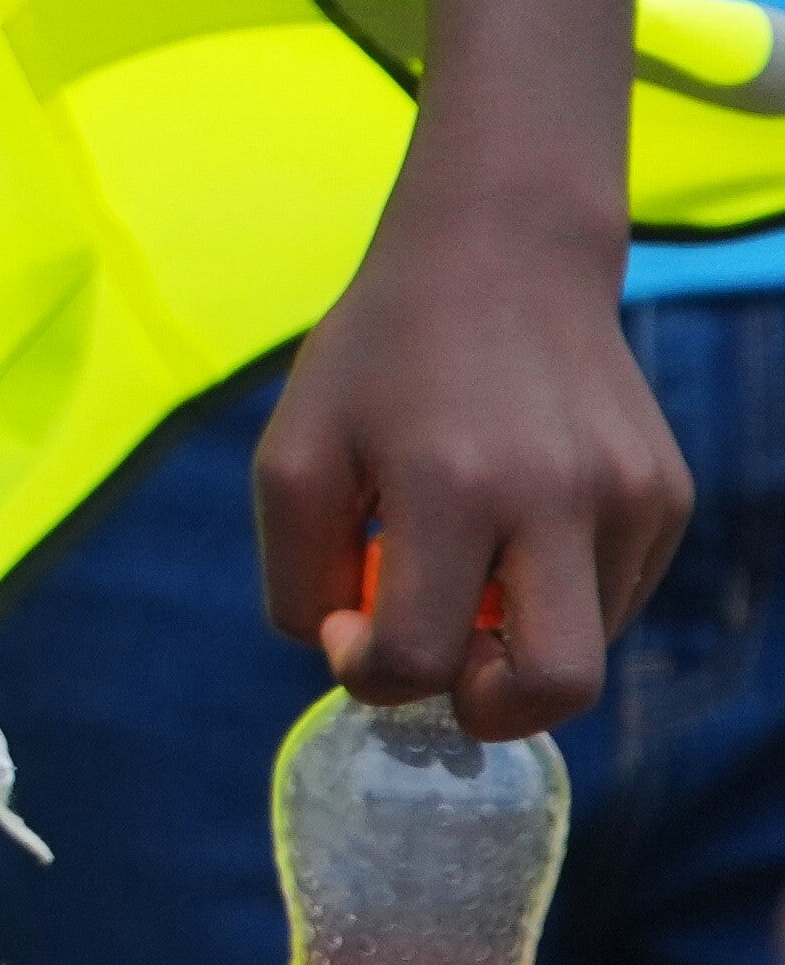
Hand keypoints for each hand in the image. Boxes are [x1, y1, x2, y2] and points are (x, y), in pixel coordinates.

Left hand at [259, 199, 687, 740]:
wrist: (504, 256)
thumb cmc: (380, 358)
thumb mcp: (293, 452)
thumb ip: (300, 575)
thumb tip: (360, 662)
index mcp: (451, 484)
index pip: (417, 657)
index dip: (368, 670)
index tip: (349, 622)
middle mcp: (560, 496)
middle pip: (555, 688)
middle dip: (488, 708)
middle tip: (443, 664)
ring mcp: (631, 498)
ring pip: (588, 650)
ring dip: (516, 641)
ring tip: (468, 567)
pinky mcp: (669, 496)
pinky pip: (614, 599)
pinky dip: (557, 599)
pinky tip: (514, 534)